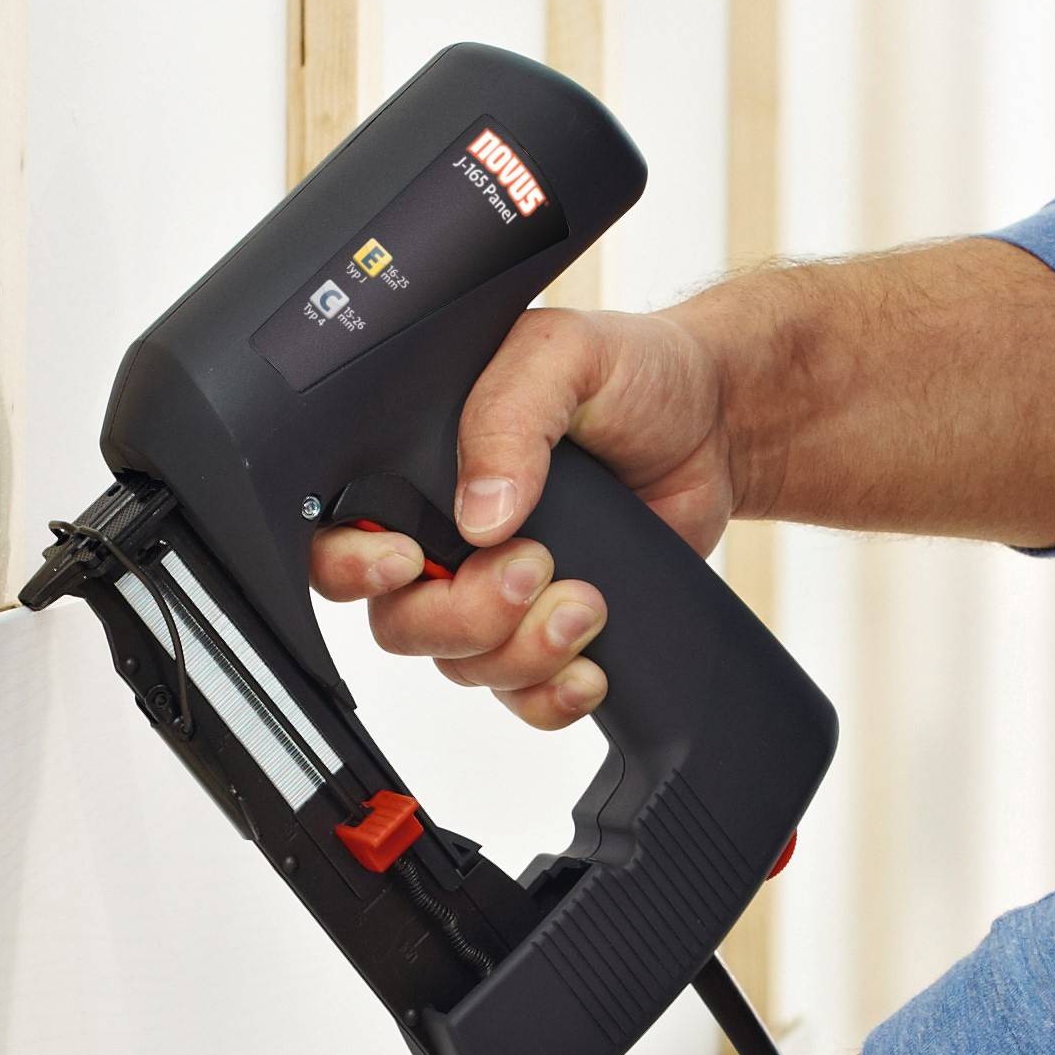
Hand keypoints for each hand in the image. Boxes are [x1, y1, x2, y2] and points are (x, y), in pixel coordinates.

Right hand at [304, 303, 738, 730]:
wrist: (716, 423)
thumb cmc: (631, 374)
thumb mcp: (563, 356)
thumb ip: (509, 417)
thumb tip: (480, 512)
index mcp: (419, 464)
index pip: (339, 534)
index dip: (352, 565)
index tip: (410, 561)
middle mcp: (444, 534)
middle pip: (400, 621)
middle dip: (464, 613)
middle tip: (535, 566)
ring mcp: (494, 591)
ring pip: (461, 666)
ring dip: (524, 651)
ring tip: (588, 600)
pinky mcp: (547, 632)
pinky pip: (520, 698)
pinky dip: (550, 697)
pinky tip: (589, 667)